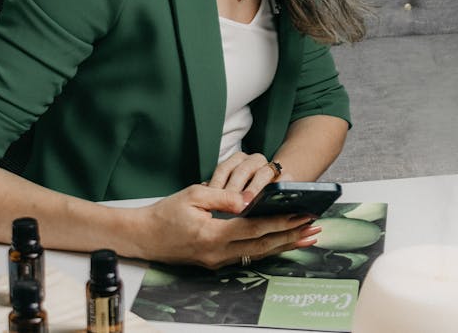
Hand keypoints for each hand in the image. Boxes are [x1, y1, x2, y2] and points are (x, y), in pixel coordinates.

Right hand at [129, 184, 319, 268]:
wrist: (143, 237)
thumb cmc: (165, 213)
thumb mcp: (193, 195)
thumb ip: (223, 197)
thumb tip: (248, 199)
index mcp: (212, 235)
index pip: (255, 229)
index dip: (280, 223)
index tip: (301, 216)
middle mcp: (217, 253)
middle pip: (263, 246)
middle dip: (291, 236)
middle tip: (314, 228)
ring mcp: (217, 261)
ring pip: (257, 254)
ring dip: (283, 245)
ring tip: (305, 237)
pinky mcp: (215, 262)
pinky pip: (246, 255)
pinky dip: (266, 248)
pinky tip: (280, 242)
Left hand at [207, 151, 280, 202]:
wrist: (276, 191)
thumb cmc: (245, 193)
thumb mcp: (229, 188)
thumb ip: (218, 189)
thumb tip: (203, 188)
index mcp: (238, 160)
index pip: (224, 169)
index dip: (218, 183)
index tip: (212, 197)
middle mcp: (254, 161)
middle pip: (242, 171)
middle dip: (235, 188)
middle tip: (227, 203)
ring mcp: (270, 168)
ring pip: (262, 173)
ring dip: (254, 189)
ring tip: (246, 203)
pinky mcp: (286, 177)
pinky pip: (282, 180)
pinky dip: (276, 188)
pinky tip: (269, 200)